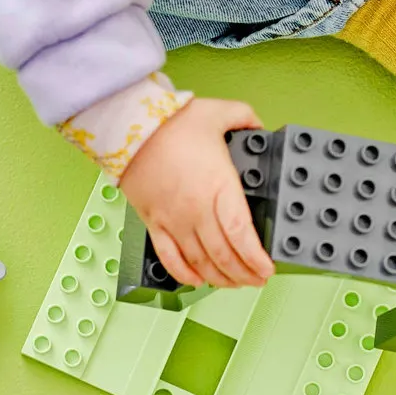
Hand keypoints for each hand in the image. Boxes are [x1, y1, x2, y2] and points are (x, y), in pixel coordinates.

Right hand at [118, 95, 273, 287]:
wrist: (127, 126)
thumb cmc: (170, 121)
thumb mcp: (218, 112)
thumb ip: (244, 117)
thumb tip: (257, 125)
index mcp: (218, 186)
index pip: (241, 235)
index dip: (256, 258)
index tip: (267, 268)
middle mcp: (196, 209)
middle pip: (224, 255)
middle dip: (245, 274)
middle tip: (258, 279)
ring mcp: (173, 220)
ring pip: (200, 262)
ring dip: (220, 278)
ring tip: (235, 283)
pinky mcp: (153, 222)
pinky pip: (170, 258)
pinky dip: (185, 274)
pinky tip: (197, 280)